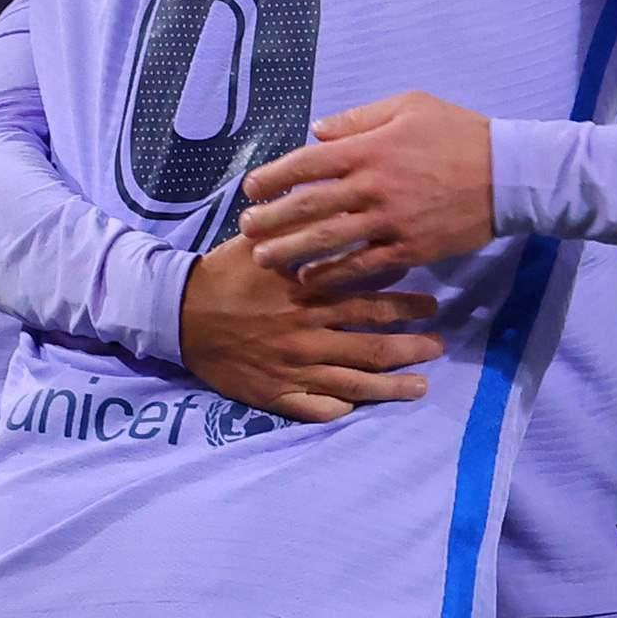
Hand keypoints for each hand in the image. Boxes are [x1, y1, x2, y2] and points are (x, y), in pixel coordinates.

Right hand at [176, 253, 435, 420]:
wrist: (177, 313)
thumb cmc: (225, 273)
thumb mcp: (263, 242)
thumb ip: (303, 227)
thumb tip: (344, 208)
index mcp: (308, 295)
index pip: (369, 298)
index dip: (405, 301)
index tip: (431, 301)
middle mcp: (308, 334)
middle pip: (372, 344)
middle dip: (411, 345)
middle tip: (438, 344)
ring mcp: (293, 368)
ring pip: (354, 383)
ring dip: (392, 386)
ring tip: (421, 387)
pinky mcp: (275, 393)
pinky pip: (314, 408)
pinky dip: (340, 409)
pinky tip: (361, 408)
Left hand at [243, 93, 495, 274]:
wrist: (509, 175)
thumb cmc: (459, 133)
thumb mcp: (409, 106)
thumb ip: (358, 119)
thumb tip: (317, 132)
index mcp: (369, 148)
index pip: (307, 163)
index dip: (273, 177)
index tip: (251, 189)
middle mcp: (372, 186)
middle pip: (308, 206)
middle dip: (271, 219)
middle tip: (245, 231)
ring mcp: (390, 221)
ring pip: (328, 240)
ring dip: (291, 251)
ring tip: (263, 259)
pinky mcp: (409, 248)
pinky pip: (363, 266)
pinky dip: (333, 274)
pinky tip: (310, 280)